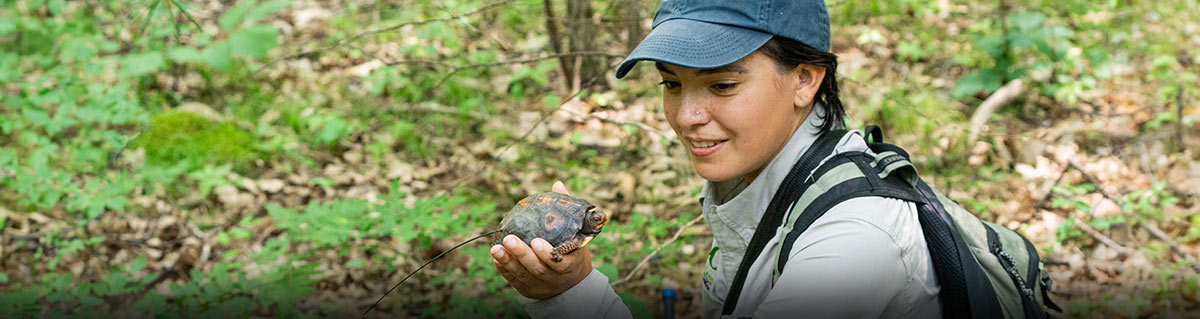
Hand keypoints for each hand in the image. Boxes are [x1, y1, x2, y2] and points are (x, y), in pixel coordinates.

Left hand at [491, 181, 593, 299]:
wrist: (572, 285)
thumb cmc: (573, 253)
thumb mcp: (576, 235)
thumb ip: (566, 212)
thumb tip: (557, 184)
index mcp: (571, 265)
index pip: (560, 263)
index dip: (546, 254)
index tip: (535, 241)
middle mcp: (556, 279)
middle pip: (537, 269)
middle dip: (522, 254)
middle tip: (509, 239)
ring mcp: (542, 287)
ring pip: (524, 276)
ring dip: (508, 261)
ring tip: (495, 247)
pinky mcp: (529, 291)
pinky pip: (515, 281)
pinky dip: (504, 270)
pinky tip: (496, 257)